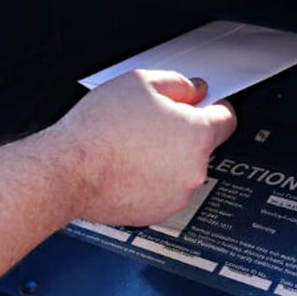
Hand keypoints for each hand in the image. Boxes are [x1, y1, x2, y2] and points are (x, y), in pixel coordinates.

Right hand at [52, 69, 235, 225]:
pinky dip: (151, 181)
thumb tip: (194, 90)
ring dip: (166, 159)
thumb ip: (179, 84)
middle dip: (182, 133)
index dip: (215, 108)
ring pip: (181, 170)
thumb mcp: (141, 82)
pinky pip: (163, 191)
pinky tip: (127, 166)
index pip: (227, 119)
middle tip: (150, 123)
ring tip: (132, 146)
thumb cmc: (99, 130)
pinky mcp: (157, 212)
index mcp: (198, 135)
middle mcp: (194, 169)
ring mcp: (177, 195)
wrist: (69, 170)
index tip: (205, 106)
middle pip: (202, 145)